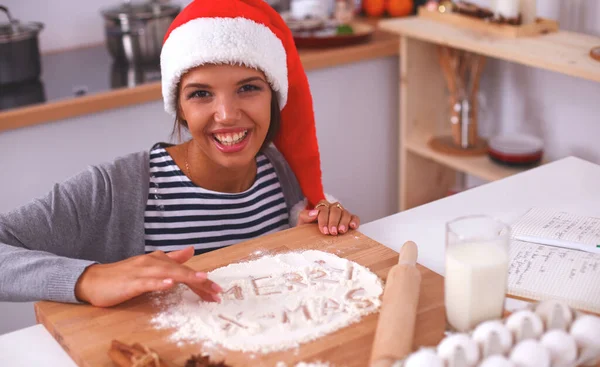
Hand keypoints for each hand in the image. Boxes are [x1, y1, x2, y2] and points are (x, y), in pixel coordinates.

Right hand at [74, 246, 221, 306]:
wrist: (93, 281)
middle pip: (181, 270)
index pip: (184, 269)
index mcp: (158, 260)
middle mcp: (152, 263)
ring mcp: (141, 272)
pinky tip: (169, 284)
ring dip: (186, 276)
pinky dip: (158, 282)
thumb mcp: (150, 266)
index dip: (202, 280)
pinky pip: (146, 282)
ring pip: (167, 273)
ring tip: (202, 280)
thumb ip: (172, 259)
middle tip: (217, 291)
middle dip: (200, 281)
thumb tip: (191, 250)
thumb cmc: (123, 276)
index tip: (217, 290)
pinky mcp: (130, 282)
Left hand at [297, 200, 359, 235]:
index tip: (324, 230)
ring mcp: (342, 214)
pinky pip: (354, 217)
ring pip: (345, 213)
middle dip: (334, 221)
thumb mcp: (302, 223)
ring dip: (344, 222)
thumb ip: (305, 216)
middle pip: (335, 210)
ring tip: (341, 231)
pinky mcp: (350, 220)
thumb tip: (314, 212)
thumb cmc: (308, 230)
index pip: (323, 209)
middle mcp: (332, 209)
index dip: (324, 219)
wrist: (312, 238)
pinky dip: (354, 221)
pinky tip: (352, 226)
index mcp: (321, 208)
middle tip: (332, 232)